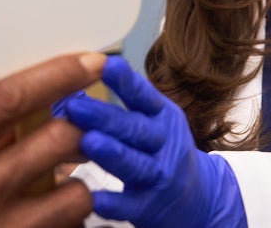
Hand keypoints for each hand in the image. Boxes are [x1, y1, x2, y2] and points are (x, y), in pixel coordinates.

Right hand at [0, 52, 105, 227]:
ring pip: (75, 196)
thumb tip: (17, 113)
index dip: (58, 73)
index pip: (11, 99)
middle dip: (88, 123)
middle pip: (57, 141)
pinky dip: (70, 218)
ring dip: (84, 179)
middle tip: (99, 116)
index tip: (91, 60)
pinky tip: (57, 209)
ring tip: (73, 172)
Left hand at [65, 56, 245, 227]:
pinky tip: (96, 199)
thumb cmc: (160, 148)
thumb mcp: (152, 117)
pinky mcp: (152, 206)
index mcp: (161, 114)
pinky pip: (133, 205)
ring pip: (135, 163)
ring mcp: (160, 174)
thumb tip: (73, 76)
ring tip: (89, 142)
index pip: (142, 94)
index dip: (125, 81)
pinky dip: (115, 203)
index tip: (106, 64)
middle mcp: (163, 142)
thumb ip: (123, 99)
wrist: (197, 196)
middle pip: (134, 128)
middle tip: (75, 106)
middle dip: (104, 116)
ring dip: (112, 152)